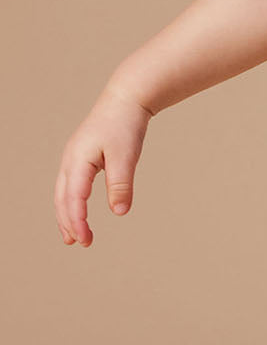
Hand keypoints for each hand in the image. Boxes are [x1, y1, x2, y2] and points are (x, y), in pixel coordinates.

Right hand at [54, 85, 153, 247]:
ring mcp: (73, 159)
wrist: (125, 100)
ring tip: (73, 238)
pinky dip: (72, 203)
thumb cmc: (125, 125)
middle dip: (69, 223)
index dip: (78, 221)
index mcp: (78, 159)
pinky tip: (78, 214)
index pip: (74, 197)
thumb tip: (119, 212)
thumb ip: (121, 184)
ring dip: (66, 216)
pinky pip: (70, 186)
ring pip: (63, 193)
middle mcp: (70, 160)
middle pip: (62, 198)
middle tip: (81, 244)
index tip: (86, 240)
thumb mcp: (126, 156)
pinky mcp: (80, 159)